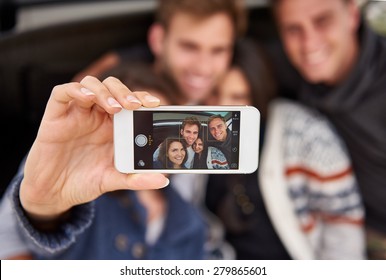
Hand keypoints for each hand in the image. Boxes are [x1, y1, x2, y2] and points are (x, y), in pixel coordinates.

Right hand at [20, 76, 168, 219]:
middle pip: (113, 87)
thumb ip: (136, 179)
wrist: (55, 192)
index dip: (143, 98)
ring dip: (105, 91)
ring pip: (91, 84)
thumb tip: (163, 180)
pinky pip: (62, 93)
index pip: (131, 101)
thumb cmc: (85, 181)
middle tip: (135, 105)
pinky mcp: (56, 116)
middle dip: (126, 92)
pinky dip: (76, 90)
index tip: (156, 104)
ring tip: (114, 107)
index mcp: (114, 126)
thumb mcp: (113, 180)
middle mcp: (97, 115)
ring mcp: (77, 113)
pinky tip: (87, 98)